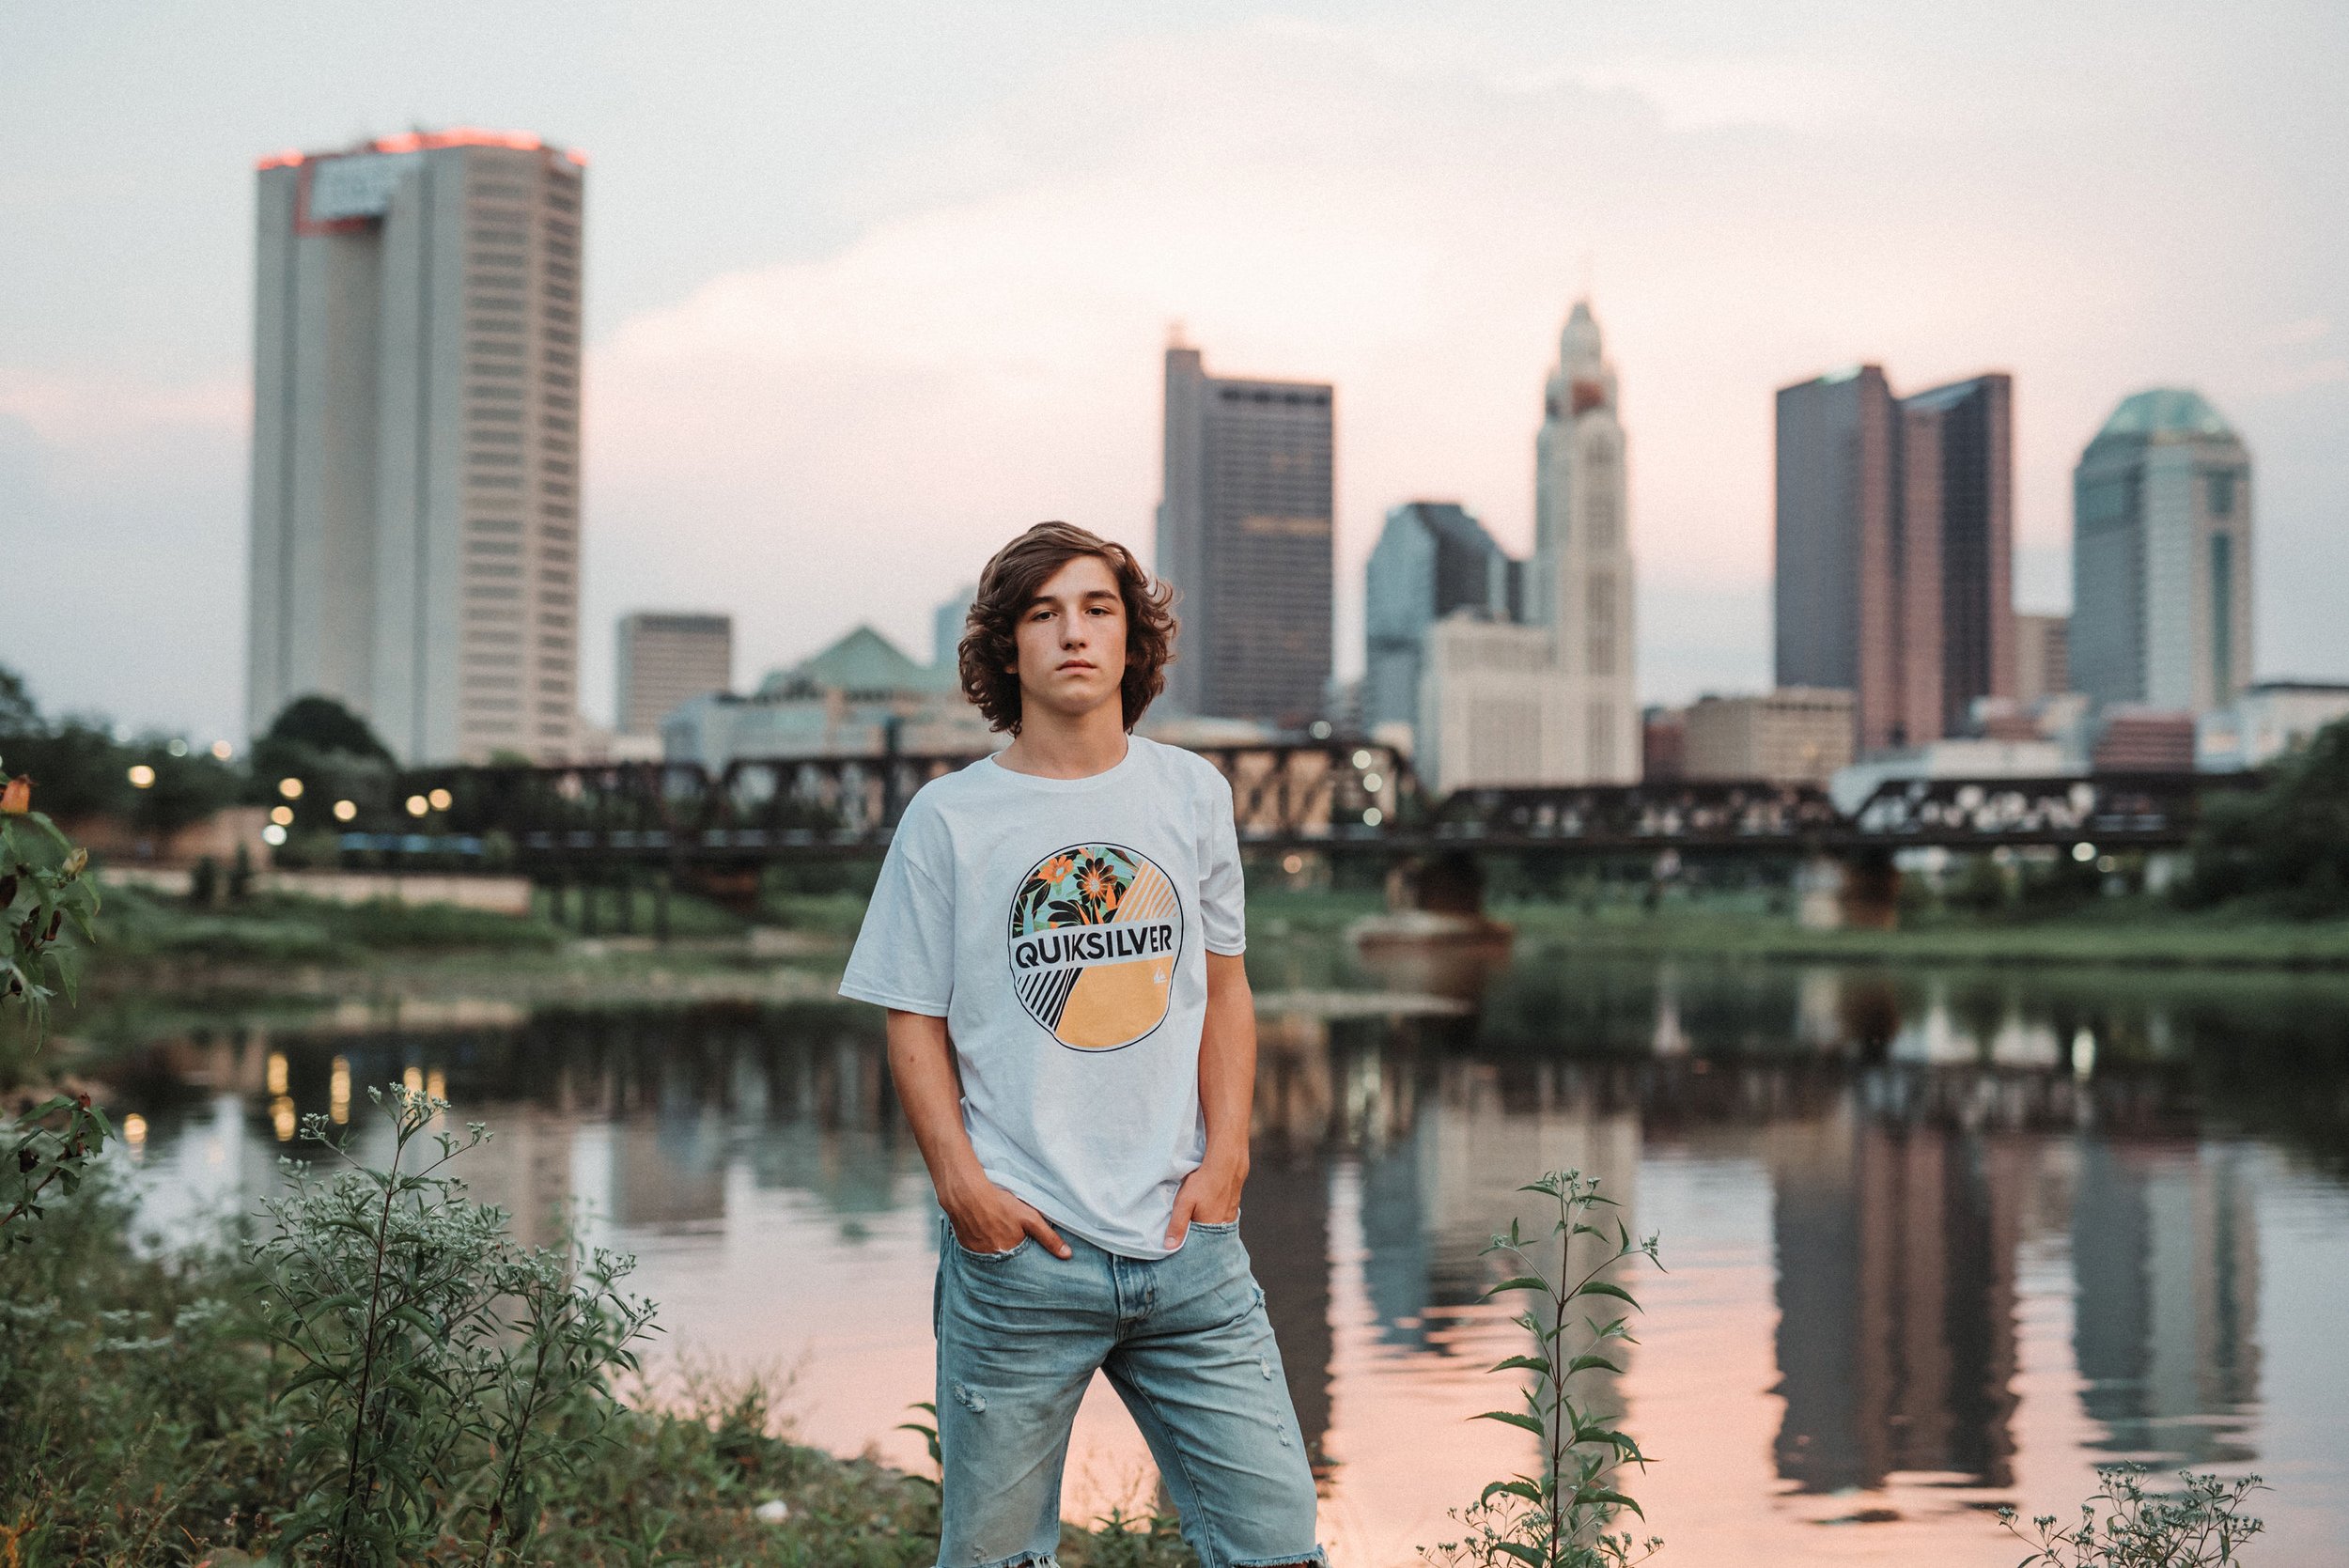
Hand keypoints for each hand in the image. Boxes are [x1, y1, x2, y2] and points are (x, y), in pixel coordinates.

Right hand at [944, 1179, 1069, 1258]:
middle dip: (1013, 1259)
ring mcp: (977, 1254)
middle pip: (1007, 1263)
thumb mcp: (1029, 1218)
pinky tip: (986, 1235)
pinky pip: (978, 1253)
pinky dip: (984, 1247)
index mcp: (1010, 1255)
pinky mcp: (965, 1246)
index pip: (1022, 1268)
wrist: (966, 1194)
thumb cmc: (999, 1204)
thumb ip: (1048, 1238)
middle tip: (1015, 1247)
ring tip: (1000, 1239)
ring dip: (998, 1252)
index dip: (1028, 1264)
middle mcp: (992, 1258)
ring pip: (992, 1258)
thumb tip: (1067, 1255)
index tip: (1031, 1260)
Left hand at [1164, 1149, 1246, 1247]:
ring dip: (1206, 1227)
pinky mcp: (1233, 1209)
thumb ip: (1177, 1225)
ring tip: (1197, 1219)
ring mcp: (1230, 1218)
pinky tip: (1208, 1211)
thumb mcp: (1184, 1203)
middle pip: (1207, 1238)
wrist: (1226, 1164)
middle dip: (1197, 1237)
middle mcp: (1222, 1227)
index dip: (1188, 1244)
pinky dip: (1214, 1219)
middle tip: (1187, 1228)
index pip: (1197, 1246)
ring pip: (1214, 1228)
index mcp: (1210, 1229)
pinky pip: (1222, 1220)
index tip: (1180, 1242)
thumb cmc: (1205, 1182)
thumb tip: (1170, 1247)